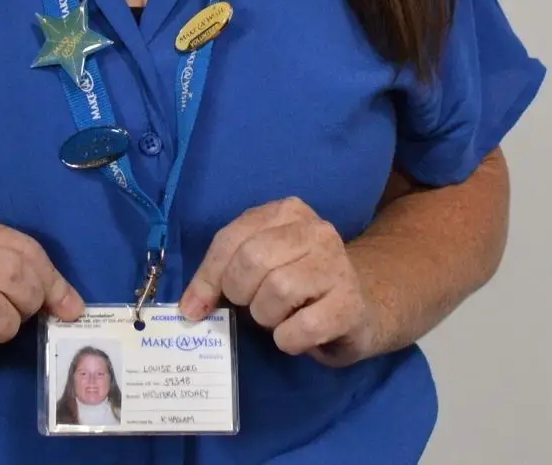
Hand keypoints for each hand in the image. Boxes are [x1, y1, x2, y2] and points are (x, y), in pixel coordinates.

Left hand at [177, 197, 385, 366]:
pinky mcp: (351, 304)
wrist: (360, 307)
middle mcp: (316, 231)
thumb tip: (190, 308)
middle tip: (251, 308)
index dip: (207, 277)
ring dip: (266, 318)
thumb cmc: (298, 287)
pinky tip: (297, 336)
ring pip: (278, 290)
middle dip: (241, 294)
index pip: (232, 238)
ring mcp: (338, 265)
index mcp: (287, 212)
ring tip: (279, 318)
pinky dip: (288, 340)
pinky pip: (302, 327)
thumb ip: (224, 274)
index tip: (194, 308)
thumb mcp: (260, 266)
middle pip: (252, 259)